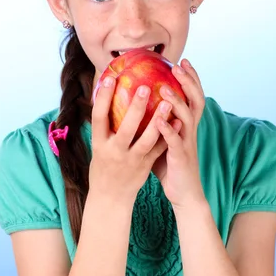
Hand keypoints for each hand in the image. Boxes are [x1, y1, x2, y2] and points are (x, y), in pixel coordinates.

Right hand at [89, 76, 176, 204]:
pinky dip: (168, 136)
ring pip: (146, 140)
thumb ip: (104, 126)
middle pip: (125, 128)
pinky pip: (158, 150)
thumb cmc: (102, 166)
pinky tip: (178, 121)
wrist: (110, 197)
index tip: (112, 77)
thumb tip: (106, 95)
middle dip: (135, 108)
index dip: (104, 97)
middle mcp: (114, 152)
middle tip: (145, 87)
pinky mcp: (144, 166)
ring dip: (158, 121)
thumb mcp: (98, 146)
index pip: (98, 117)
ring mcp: (131, 160)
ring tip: (168, 103)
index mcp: (98, 144)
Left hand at [152, 59, 205, 208]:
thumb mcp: (164, 138)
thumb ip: (156, 121)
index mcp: (187, 124)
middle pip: (195, 100)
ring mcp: (187, 143)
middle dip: (188, 82)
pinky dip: (168, 130)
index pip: (192, 96)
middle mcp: (190, 130)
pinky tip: (159, 120)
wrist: (184, 193)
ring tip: (166, 89)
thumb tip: (137, 105)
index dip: (190, 78)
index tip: (181, 60)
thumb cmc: (170, 164)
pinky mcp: (181, 157)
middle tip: (178, 65)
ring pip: (186, 118)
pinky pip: (175, 141)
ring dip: (177, 102)